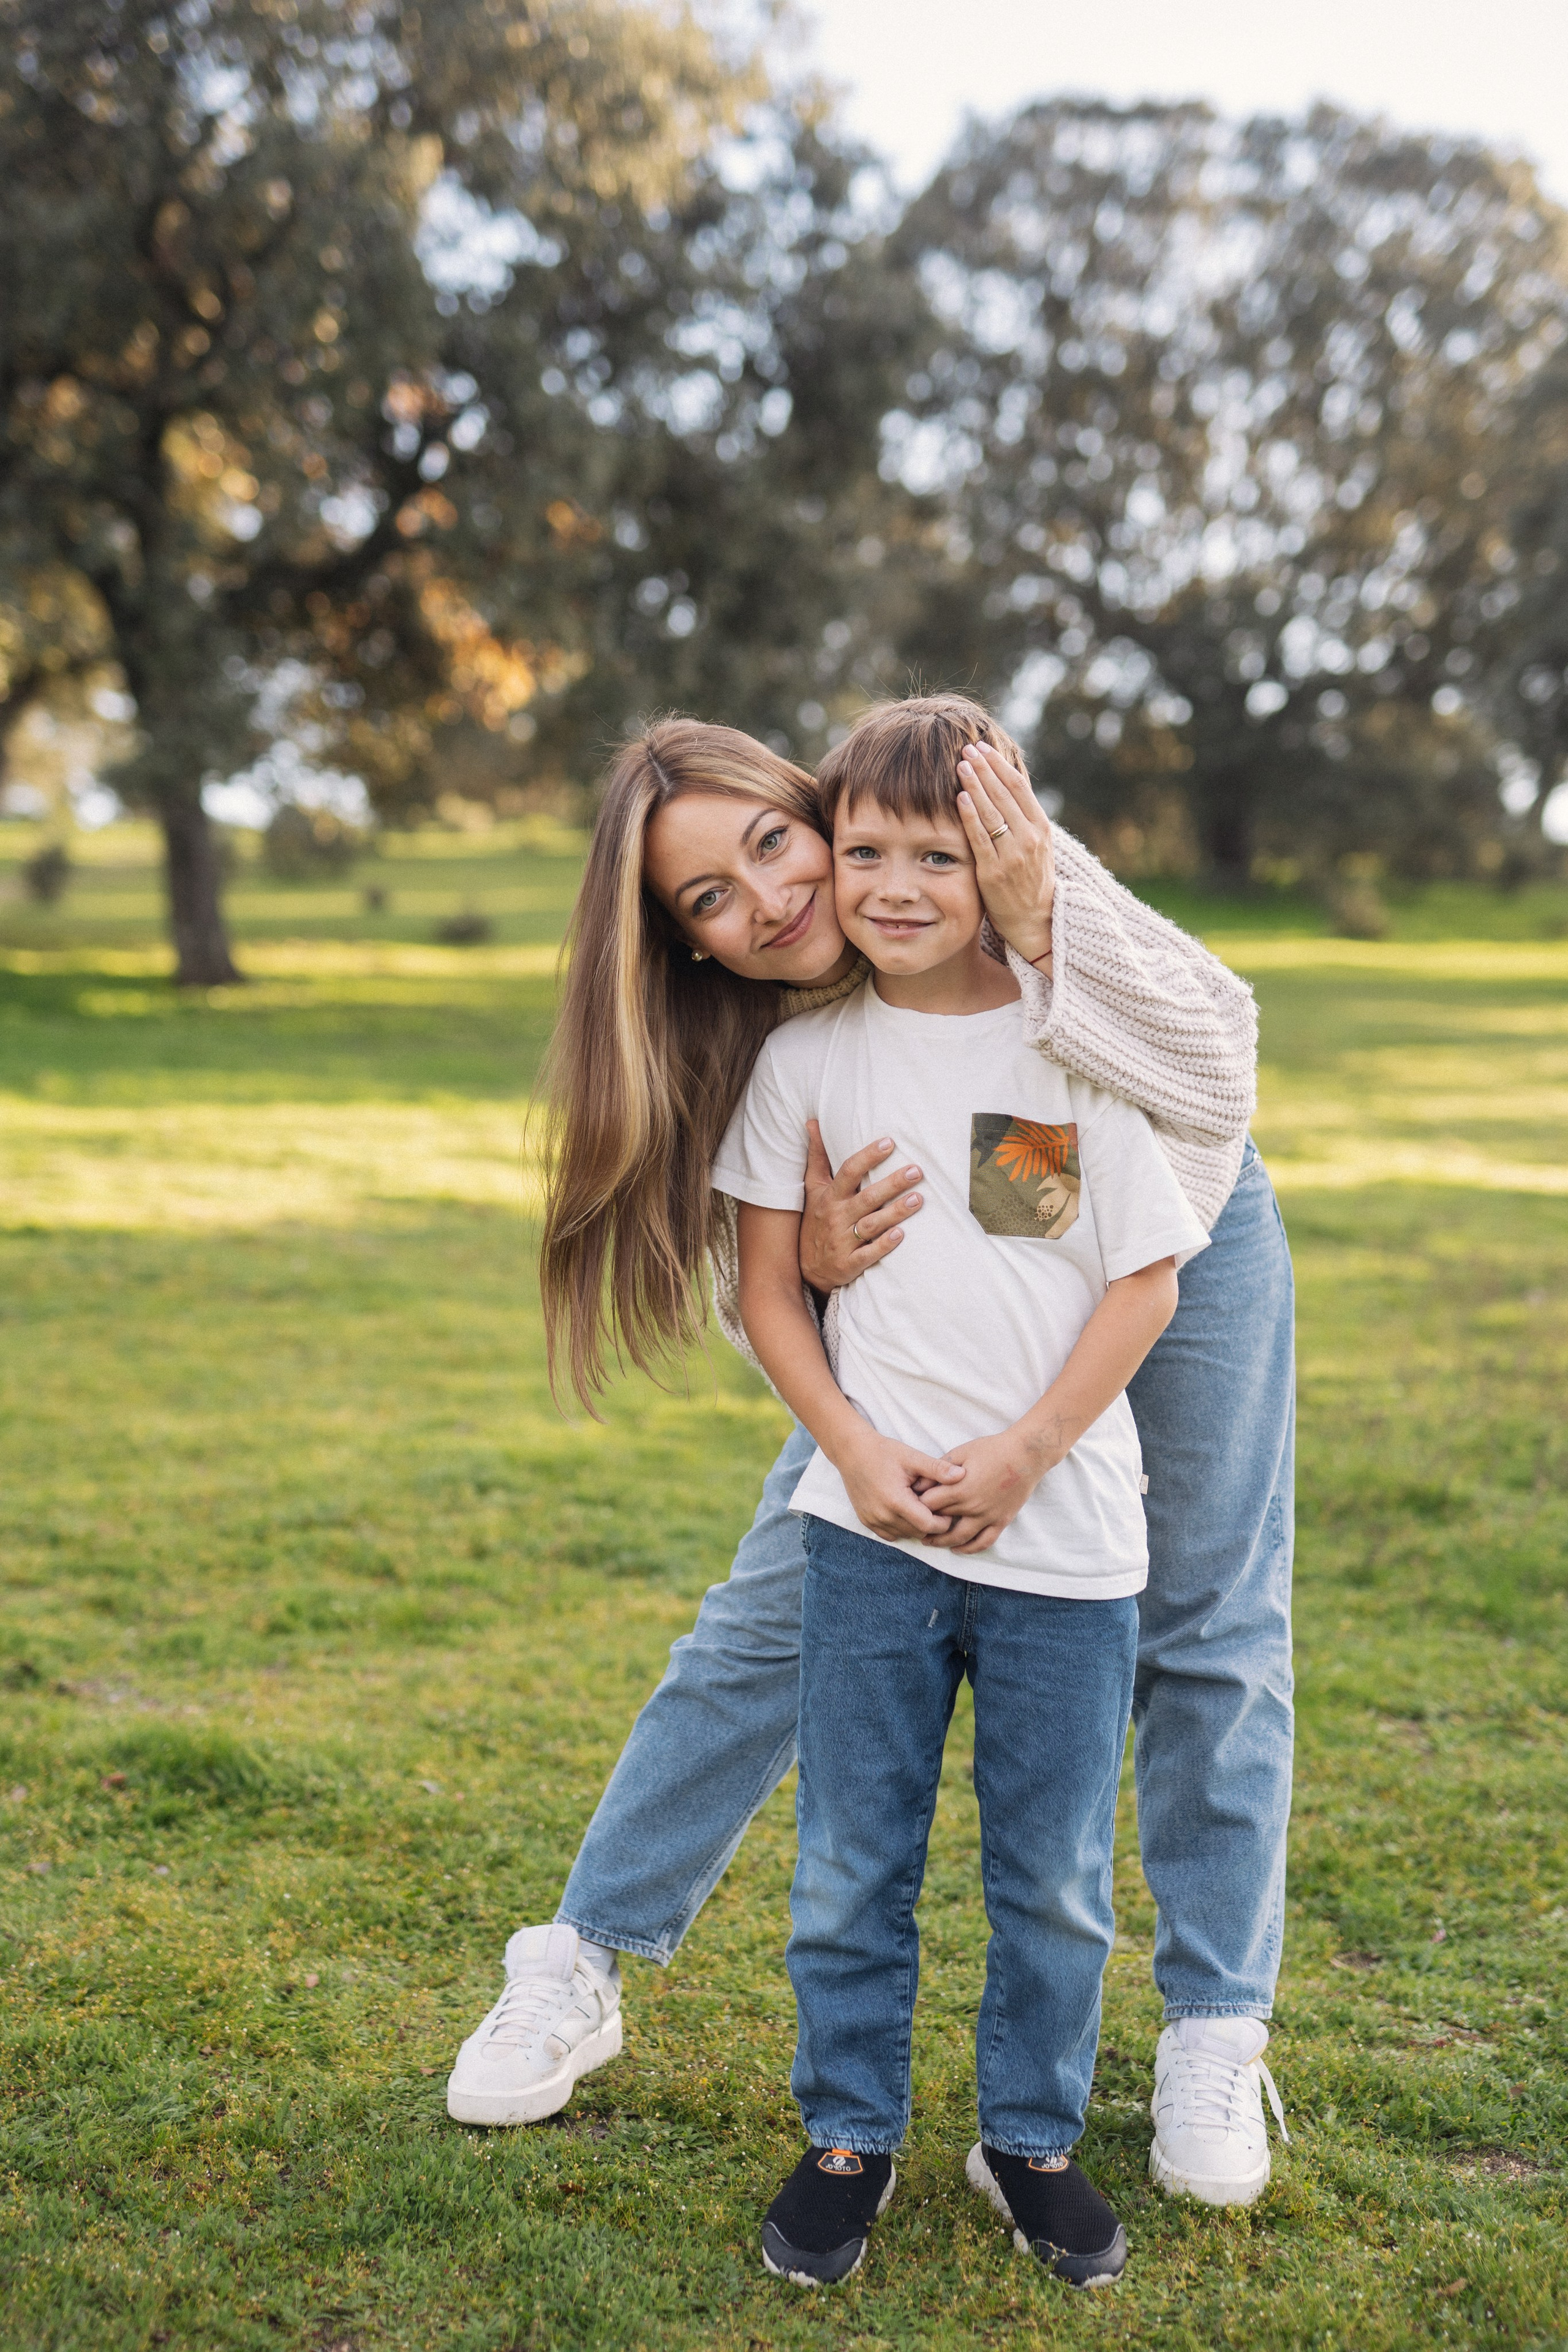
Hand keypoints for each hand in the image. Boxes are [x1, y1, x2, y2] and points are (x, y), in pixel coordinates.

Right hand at [799, 1121, 924, 1290]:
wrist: (807, 1266)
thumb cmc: (817, 1219)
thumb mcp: (813, 1188)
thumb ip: (817, 1156)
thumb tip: (813, 1121)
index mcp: (830, 1196)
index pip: (848, 1172)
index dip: (868, 1157)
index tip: (889, 1143)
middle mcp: (836, 1217)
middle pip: (866, 1198)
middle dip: (892, 1184)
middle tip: (916, 1171)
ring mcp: (842, 1242)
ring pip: (871, 1225)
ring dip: (895, 1212)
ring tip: (919, 1199)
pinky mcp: (850, 1264)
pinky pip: (869, 1254)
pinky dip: (884, 1245)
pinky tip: (902, 1234)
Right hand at [838, 1426, 963, 1542]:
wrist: (852, 1452)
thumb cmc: (883, 1452)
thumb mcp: (912, 1457)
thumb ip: (937, 1469)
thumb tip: (962, 1475)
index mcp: (897, 1501)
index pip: (929, 1525)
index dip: (943, 1521)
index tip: (948, 1509)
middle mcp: (883, 1516)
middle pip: (919, 1532)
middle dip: (931, 1523)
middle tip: (937, 1507)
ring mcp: (873, 1520)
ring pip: (905, 1535)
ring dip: (916, 1526)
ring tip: (921, 1506)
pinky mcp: (866, 1521)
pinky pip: (890, 1535)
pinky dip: (901, 1527)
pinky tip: (905, 1511)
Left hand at [921, 1426, 1060, 1553]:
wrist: (1025, 1455)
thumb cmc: (992, 1449)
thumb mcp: (961, 1452)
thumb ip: (940, 1469)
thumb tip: (920, 1481)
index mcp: (960, 1489)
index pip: (928, 1504)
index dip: (915, 1504)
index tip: (908, 1503)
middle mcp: (972, 1507)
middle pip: (940, 1521)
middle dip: (923, 1522)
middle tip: (911, 1524)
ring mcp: (987, 1517)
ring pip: (959, 1537)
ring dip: (941, 1542)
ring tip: (927, 1542)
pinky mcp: (1001, 1521)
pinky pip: (984, 1542)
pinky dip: (969, 1549)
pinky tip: (958, 1549)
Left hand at [955, 741, 1054, 966]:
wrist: (1037, 921)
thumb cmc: (1031, 880)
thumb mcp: (1037, 846)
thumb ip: (1023, 818)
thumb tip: (1007, 784)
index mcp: (1040, 828)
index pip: (1019, 787)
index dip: (999, 764)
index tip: (983, 747)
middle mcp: (1030, 838)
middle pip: (1004, 793)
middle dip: (985, 768)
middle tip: (967, 747)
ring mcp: (1013, 855)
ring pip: (992, 811)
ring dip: (975, 785)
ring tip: (961, 764)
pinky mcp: (994, 872)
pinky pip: (980, 838)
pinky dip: (970, 816)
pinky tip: (959, 797)